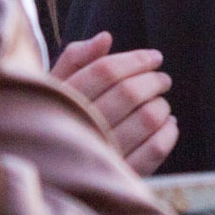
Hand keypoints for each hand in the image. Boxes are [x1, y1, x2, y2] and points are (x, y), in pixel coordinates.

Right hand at [50, 32, 176, 174]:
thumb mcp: (54, 87)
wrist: (44, 175)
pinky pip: (155, 150)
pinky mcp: (118, 177)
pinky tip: (167, 125)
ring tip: (159, 103)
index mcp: (60, 103)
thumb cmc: (54, 119)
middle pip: (129, 93)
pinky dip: (169, 133)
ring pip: (146, 119)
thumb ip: (75, 60)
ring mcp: (99, 156)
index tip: (155, 57)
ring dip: (161, 106)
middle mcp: (77, 130)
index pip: (105, 71)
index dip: (136, 59)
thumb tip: (105, 38)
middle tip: (162, 79)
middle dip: (154, 81)